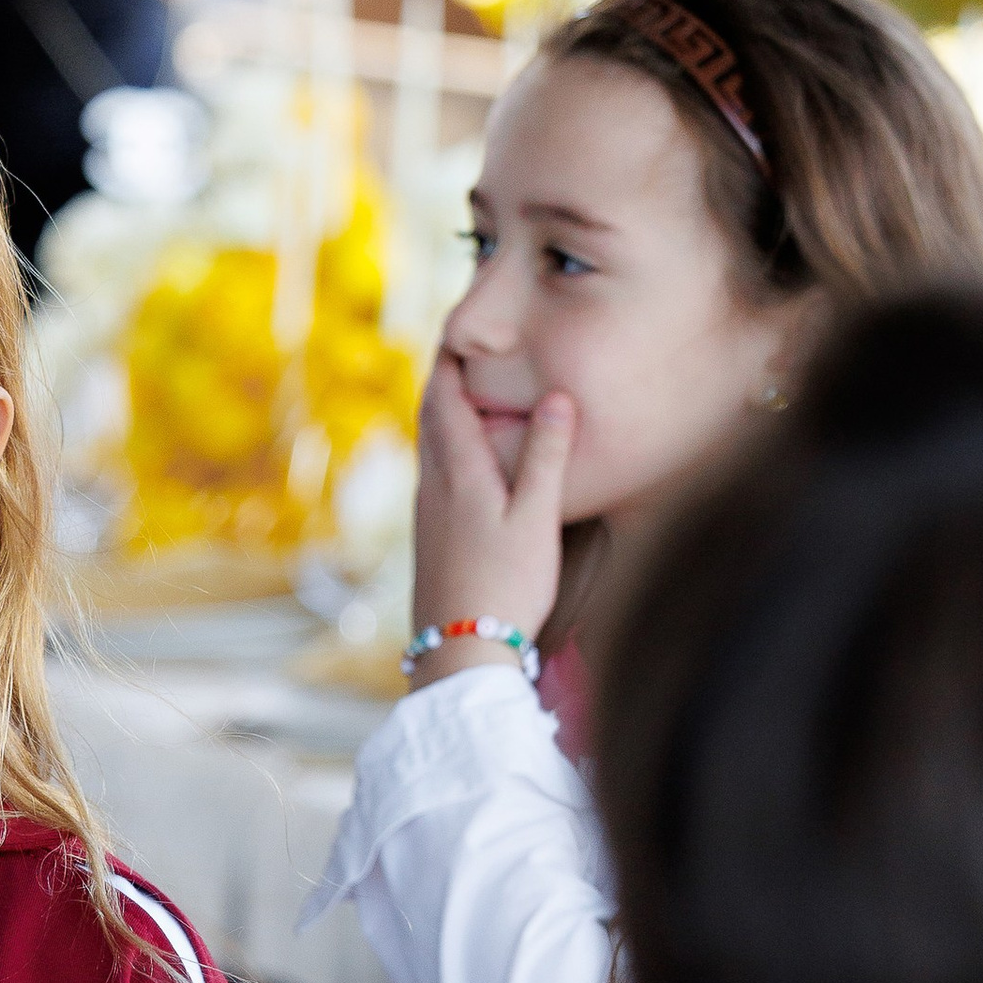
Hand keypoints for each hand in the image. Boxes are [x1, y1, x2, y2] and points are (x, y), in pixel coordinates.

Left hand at [411, 359, 574, 678]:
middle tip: (453, 352)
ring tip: (456, 396)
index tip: (454, 330)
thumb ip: (546, 456)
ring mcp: (426, 517)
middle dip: (440, 383)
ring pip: (426, 450)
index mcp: (458, 474)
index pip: (444, 401)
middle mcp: (433, 488)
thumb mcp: (537, 517)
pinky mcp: (429, 541)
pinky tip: (457, 465)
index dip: (448, 363)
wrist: (461, 651)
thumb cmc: (507, 585)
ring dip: (438, 417)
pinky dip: (442, 451)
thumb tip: (556, 396)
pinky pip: (431, 478)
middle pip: (428, 421)